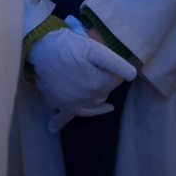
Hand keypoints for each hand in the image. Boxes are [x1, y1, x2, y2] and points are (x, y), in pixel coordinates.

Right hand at [29, 16, 136, 133]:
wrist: (44, 48)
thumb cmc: (71, 46)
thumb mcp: (96, 49)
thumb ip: (116, 63)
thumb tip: (132, 76)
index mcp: (98, 85)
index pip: (115, 81)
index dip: (113, 70)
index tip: (104, 60)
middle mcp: (86, 99)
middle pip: (103, 93)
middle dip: (104, 82)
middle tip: (95, 67)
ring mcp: (72, 104)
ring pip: (91, 105)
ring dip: (96, 98)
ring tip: (97, 91)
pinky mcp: (59, 103)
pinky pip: (63, 117)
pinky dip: (58, 123)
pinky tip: (53, 128)